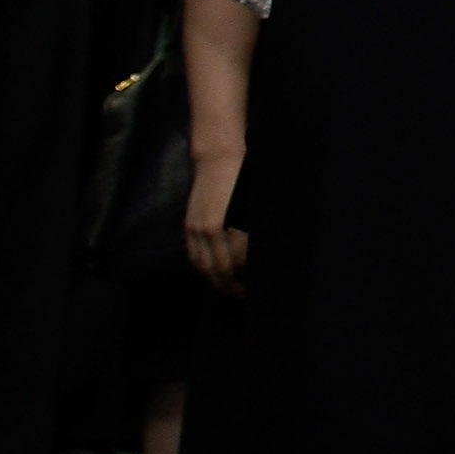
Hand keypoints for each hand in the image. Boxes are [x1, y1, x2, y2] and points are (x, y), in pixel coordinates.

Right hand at [185, 147, 248, 295]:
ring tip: (229, 290)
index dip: (247, 276)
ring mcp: (198, 228)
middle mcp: (212, 230)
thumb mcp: (257, 204)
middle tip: (245, 294)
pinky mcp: (190, 226)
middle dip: (234, 284)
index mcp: (232, 224)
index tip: (257, 285)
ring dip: (216, 281)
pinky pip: (194, 255)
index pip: (239, 262)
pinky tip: (211, 275)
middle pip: (222, 268)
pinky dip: (202, 269)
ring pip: (205, 265)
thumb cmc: (247, 177)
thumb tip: (264, 251)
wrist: (219, 158)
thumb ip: (256, 230)